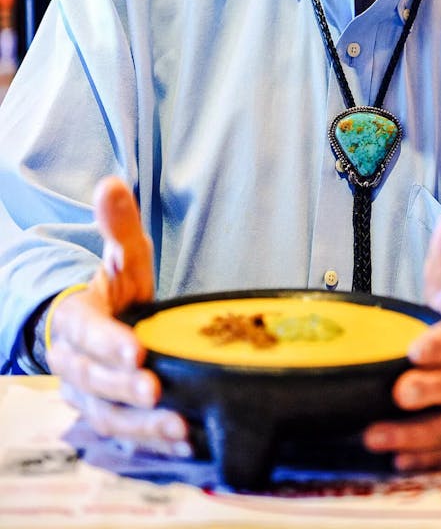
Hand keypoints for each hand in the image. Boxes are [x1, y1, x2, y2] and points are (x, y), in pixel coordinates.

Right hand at [46, 177, 189, 455]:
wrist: (98, 327)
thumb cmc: (116, 289)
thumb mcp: (124, 256)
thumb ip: (119, 226)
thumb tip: (112, 183)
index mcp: (76, 319)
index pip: (85, 332)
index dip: (107, 342)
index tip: (136, 348)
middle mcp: (74, 362)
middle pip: (93, 379)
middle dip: (123, 386)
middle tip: (156, 389)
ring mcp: (88, 394)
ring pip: (106, 414)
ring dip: (140, 424)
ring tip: (177, 424)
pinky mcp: (107, 416)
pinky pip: (123, 435)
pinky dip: (149, 440)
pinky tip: (181, 439)